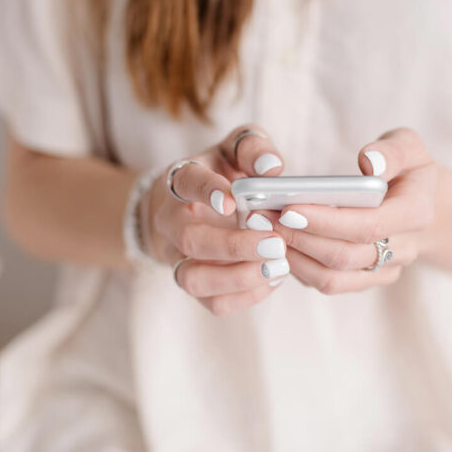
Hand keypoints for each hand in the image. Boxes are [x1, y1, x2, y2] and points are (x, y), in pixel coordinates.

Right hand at [140, 124, 290, 314]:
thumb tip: (272, 167)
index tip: (234, 200)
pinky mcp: (195, 283)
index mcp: (182, 181)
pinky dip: (245, 296)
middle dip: (234, 246)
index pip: (187, 182)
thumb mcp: (234, 150)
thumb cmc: (219, 173)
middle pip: (190, 240)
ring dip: (237, 278)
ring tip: (278, 266)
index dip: (208, 191)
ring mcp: (179, 256)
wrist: (185, 205)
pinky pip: (212, 302)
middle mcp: (173, 222)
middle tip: (275, 242)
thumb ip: (253, 149)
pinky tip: (273, 278)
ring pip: (193, 279)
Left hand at [265, 128, 437, 293]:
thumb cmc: (406, 167)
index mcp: (416, 213)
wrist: (419, 201)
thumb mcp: (409, 145)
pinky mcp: (365, 279)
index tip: (289, 208)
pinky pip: (328, 284)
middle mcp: (403, 248)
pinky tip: (277, 245)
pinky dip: (298, 268)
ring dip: (293, 257)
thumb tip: (370, 162)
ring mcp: (384, 269)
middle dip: (300, 238)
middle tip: (262, 218)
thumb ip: (392, 150)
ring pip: (333, 278)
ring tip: (263, 231)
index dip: (326, 221)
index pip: (368, 226)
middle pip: (345, 256)